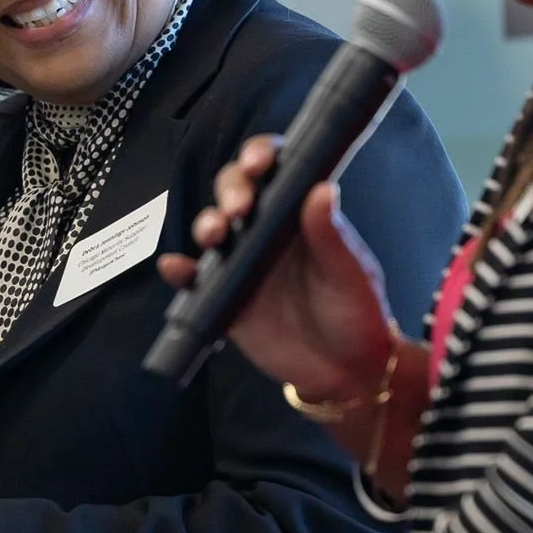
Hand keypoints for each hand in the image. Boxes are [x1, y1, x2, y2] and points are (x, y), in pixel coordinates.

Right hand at [160, 135, 397, 404]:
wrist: (345, 375)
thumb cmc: (358, 315)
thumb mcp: (350, 274)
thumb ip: (331, 236)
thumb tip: (322, 189)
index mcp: (301, 216)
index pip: (275, 171)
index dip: (259, 157)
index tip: (257, 162)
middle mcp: (268, 232)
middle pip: (235, 191)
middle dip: (230, 188)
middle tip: (239, 207)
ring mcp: (244, 263)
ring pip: (213, 228)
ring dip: (206, 223)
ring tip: (215, 235)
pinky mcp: (226, 298)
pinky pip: (194, 280)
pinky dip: (180, 271)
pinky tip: (174, 268)